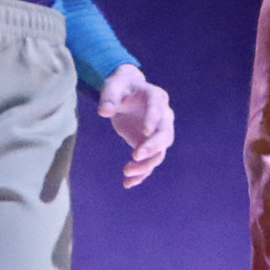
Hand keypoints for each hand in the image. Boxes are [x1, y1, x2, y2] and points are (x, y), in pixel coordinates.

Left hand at [96, 66, 175, 186]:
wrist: (126, 94)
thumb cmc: (120, 87)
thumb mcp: (112, 87)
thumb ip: (109, 97)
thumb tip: (104, 111)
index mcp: (155, 96)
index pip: (158, 107)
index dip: (153, 119)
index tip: (145, 132)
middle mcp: (163, 116)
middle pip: (165, 134)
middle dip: (153, 147)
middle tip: (136, 155)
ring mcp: (158, 133)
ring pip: (160, 152)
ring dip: (146, 165)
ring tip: (126, 172)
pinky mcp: (150, 145)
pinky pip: (150, 161)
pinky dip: (142, 173)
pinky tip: (128, 183)